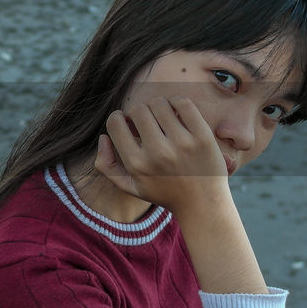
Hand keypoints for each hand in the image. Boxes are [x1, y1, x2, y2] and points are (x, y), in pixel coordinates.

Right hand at [94, 96, 231, 218]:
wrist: (203, 204)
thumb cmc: (164, 193)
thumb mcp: (130, 187)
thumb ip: (106, 165)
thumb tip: (103, 137)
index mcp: (137, 164)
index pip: (115, 123)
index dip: (118, 117)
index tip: (127, 122)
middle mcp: (158, 153)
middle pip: (138, 109)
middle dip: (138, 112)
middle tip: (147, 122)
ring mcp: (182, 144)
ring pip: (159, 103)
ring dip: (158, 107)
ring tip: (162, 118)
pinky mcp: (202, 137)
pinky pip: (183, 104)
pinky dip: (177, 103)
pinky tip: (177, 114)